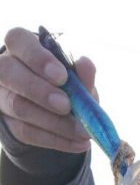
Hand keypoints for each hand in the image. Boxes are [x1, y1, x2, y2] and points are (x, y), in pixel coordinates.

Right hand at [0, 27, 95, 152]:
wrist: (56, 109)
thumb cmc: (65, 82)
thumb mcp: (76, 76)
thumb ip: (81, 72)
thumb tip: (86, 64)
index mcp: (20, 45)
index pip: (18, 40)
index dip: (38, 58)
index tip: (62, 76)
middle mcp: (4, 67)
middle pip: (9, 73)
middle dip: (40, 91)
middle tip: (66, 105)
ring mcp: (3, 96)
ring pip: (19, 107)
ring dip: (54, 122)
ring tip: (83, 131)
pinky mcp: (9, 123)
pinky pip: (28, 133)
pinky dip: (57, 140)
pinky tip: (79, 143)